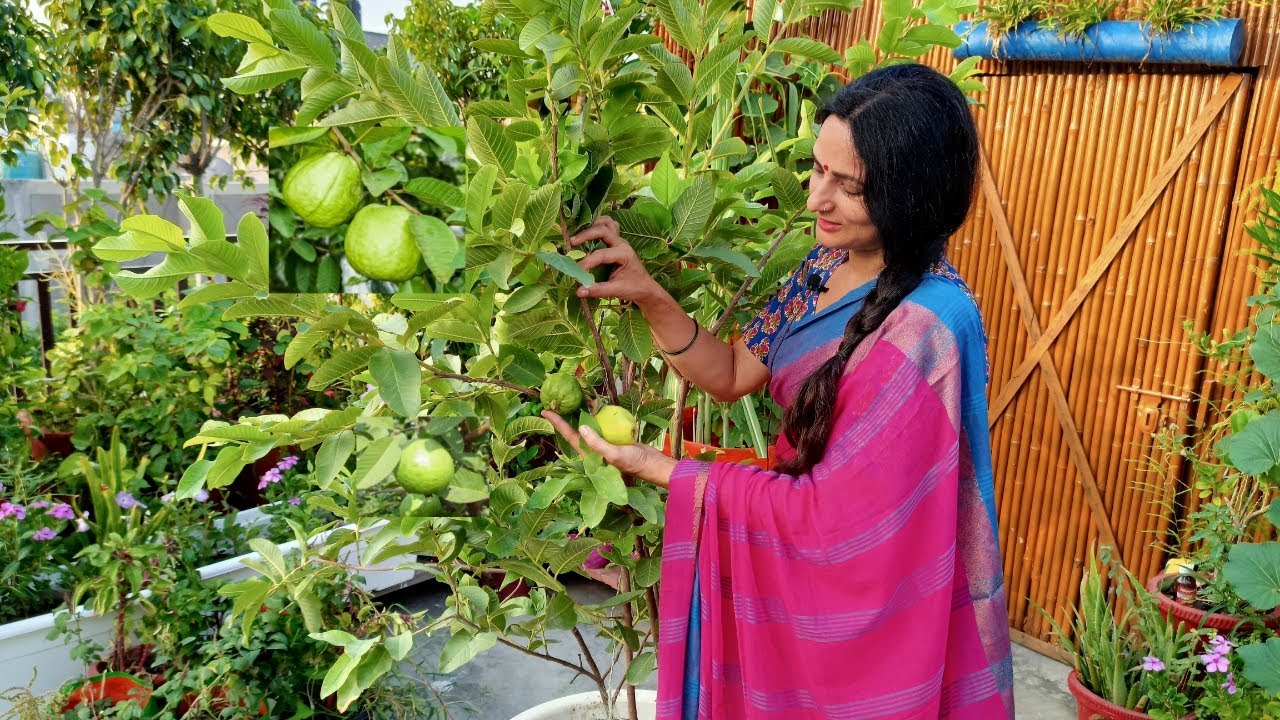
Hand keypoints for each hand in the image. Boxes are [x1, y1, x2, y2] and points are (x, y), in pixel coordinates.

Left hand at [541, 410, 676, 487]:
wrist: (652, 464)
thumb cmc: (632, 463)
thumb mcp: (614, 454)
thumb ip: (597, 443)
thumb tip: (581, 428)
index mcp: (590, 455)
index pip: (570, 436)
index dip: (558, 423)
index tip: (546, 411)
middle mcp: (593, 449)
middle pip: (576, 430)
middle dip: (566, 418)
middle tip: (556, 403)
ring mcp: (604, 443)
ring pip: (589, 426)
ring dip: (582, 414)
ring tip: (575, 400)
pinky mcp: (614, 438)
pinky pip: (602, 424)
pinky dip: (598, 414)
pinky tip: (596, 405)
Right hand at [568, 216, 662, 304]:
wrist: (645, 288)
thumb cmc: (634, 288)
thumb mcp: (616, 290)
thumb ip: (598, 290)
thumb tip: (579, 291)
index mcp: (624, 254)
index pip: (601, 255)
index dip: (587, 262)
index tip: (575, 271)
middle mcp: (622, 244)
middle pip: (603, 230)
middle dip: (586, 235)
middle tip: (572, 243)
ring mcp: (620, 241)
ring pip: (607, 224)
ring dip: (593, 226)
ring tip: (579, 234)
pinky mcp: (617, 242)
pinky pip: (609, 227)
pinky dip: (598, 226)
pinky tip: (588, 233)